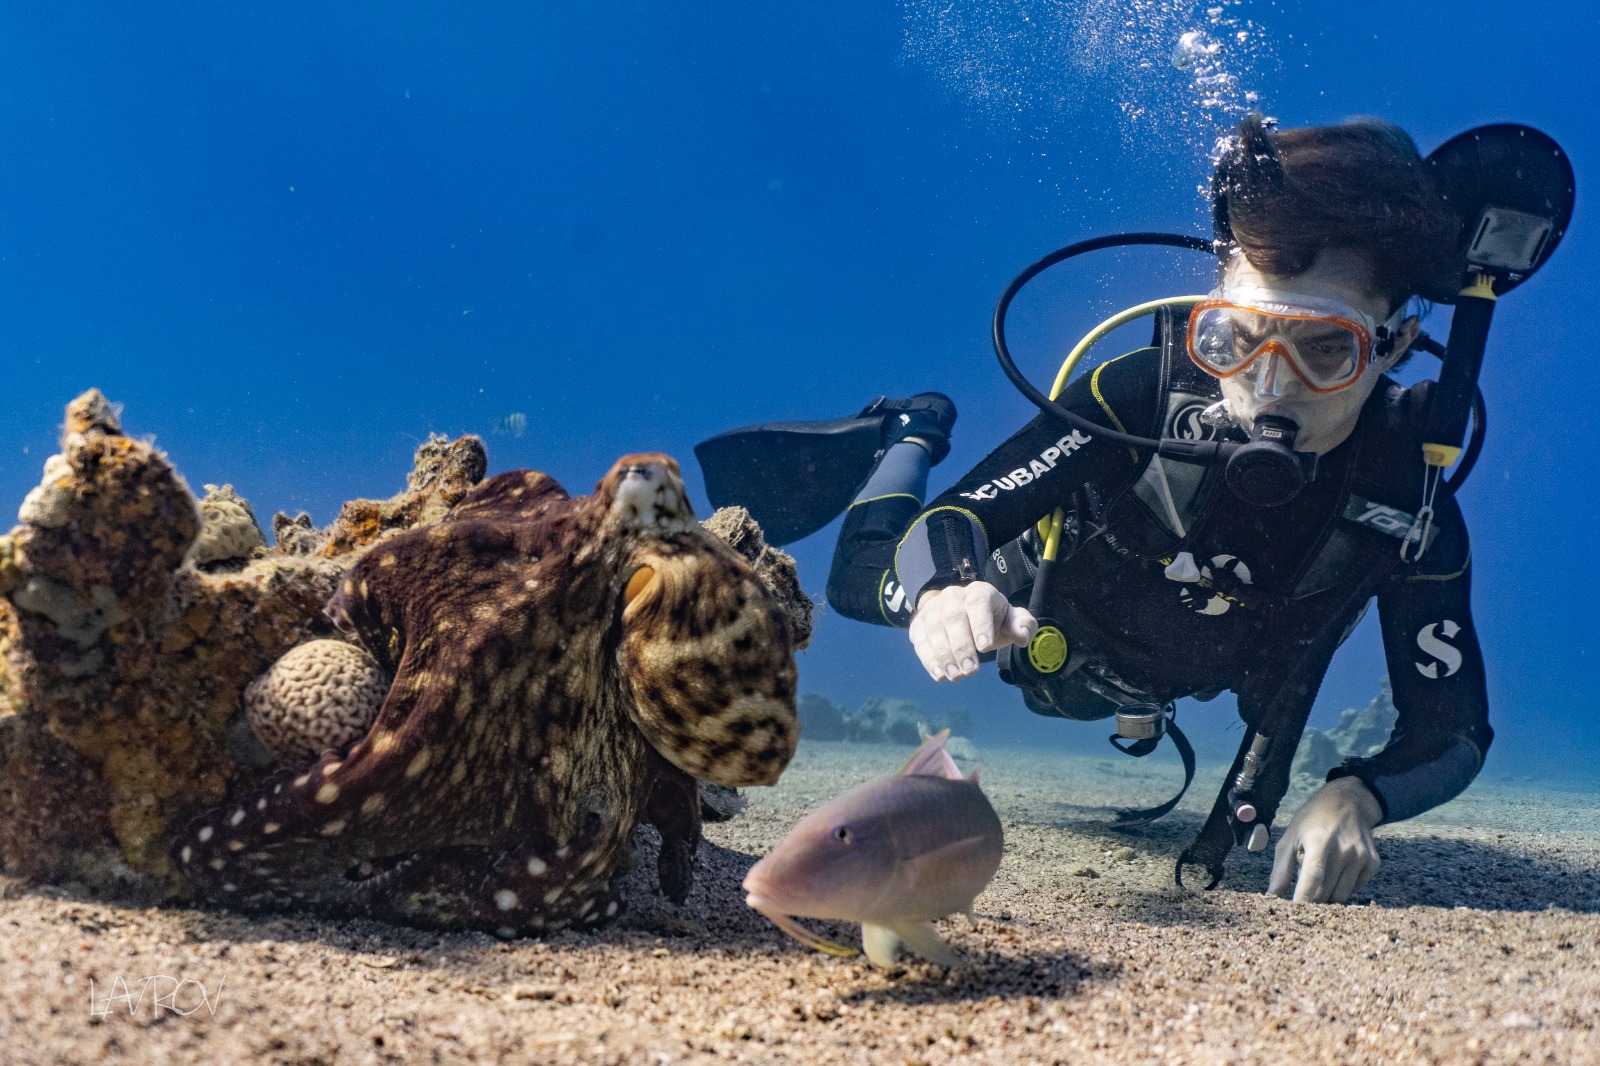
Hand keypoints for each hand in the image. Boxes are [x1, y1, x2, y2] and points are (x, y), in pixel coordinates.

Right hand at [908, 581, 1035, 681]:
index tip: (985, 648)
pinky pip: (920, 640)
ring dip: (944, 655)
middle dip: (961, 646)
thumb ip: (1022, 625)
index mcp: (979, 592)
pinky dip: (928, 659)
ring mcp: (932, 608)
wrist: (959, 610)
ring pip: (934, 629)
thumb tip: (1022, 637)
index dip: (980, 625)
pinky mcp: (918, 623)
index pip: (978, 603)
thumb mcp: (1010, 618)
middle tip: (971, 671)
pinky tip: (939, 675)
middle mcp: (952, 596)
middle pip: (953, 617)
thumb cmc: (990, 618)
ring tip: (955, 676)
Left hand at [1268, 776, 1382, 902]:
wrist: (1349, 803)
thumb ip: (1281, 868)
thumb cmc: (1312, 820)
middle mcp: (1344, 849)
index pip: (1312, 877)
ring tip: (1321, 876)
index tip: (1293, 914)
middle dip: (1311, 897)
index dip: (1303, 898)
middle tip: (1303, 891)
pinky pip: (1354, 889)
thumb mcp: (1290, 836)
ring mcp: (1361, 857)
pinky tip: (1337, 870)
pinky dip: (1343, 887)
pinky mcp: (1373, 863)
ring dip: (1327, 894)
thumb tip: (1272, 895)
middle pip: (1325, 891)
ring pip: (1340, 895)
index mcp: (1319, 840)